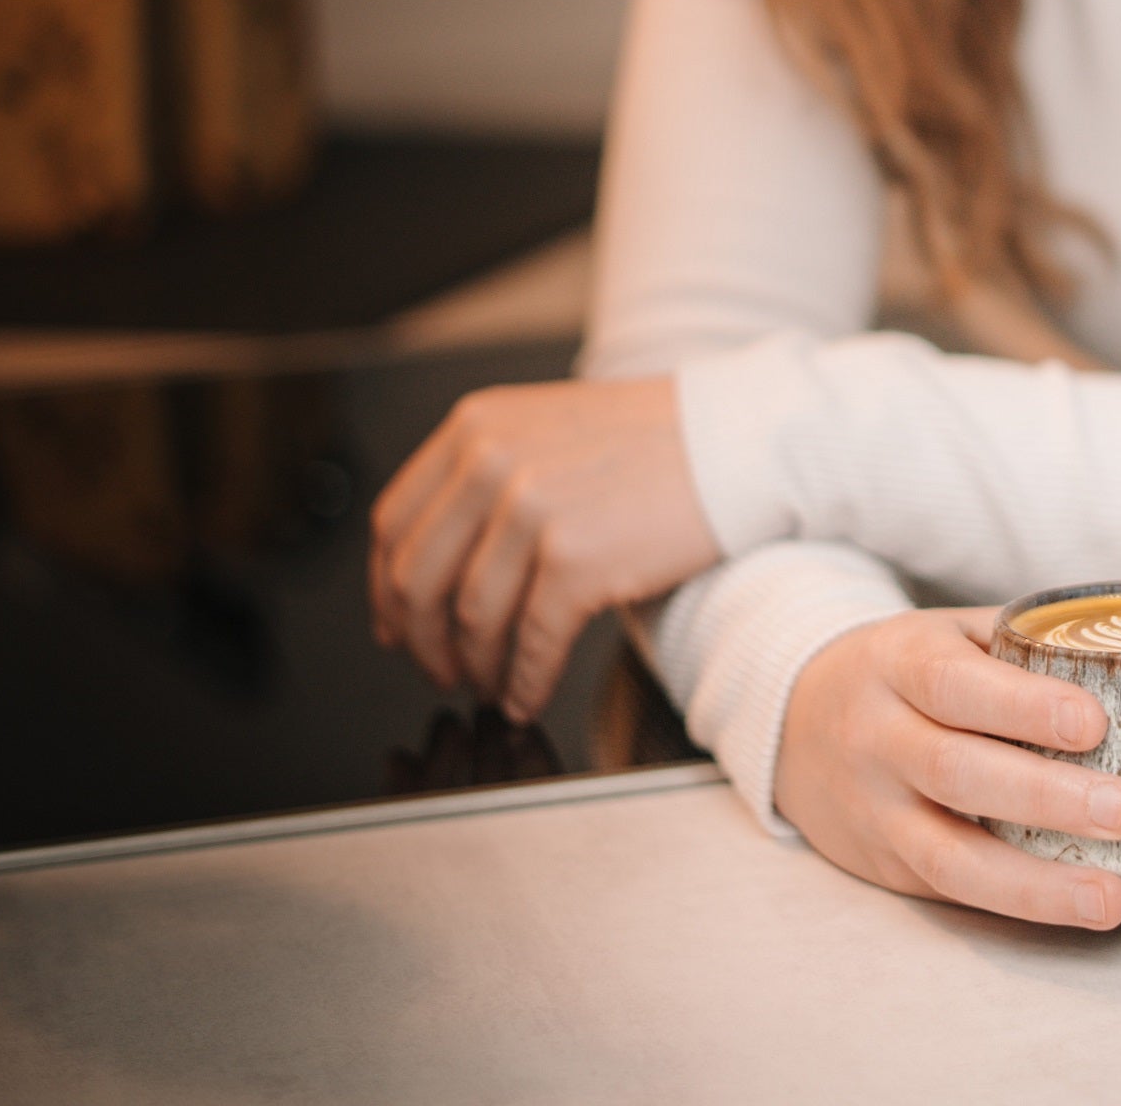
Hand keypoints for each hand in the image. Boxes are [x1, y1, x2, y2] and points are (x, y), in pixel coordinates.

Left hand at [368, 376, 718, 721]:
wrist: (734, 441)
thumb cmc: (652, 441)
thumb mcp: (545, 429)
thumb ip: (483, 476)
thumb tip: (433, 563)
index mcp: (475, 428)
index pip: (393, 524)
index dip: (386, 590)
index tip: (396, 624)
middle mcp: (491, 463)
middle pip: (417, 580)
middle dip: (422, 642)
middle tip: (439, 669)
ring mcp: (531, 510)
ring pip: (472, 620)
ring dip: (476, 668)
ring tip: (492, 684)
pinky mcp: (576, 560)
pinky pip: (531, 643)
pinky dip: (524, 681)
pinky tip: (529, 693)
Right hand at [773, 608, 1120, 931]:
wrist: (792, 720)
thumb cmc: (902, 669)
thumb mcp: (943, 632)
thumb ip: (1017, 643)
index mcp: (897, 662)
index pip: (954, 684)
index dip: (1023, 706)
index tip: (1093, 722)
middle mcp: (877, 737)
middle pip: (956, 772)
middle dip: (1047, 797)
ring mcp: (876, 811)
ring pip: (948, 857)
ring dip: (1036, 885)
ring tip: (1110, 897)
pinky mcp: (885, 865)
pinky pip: (950, 891)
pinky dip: (1015, 904)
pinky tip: (1073, 908)